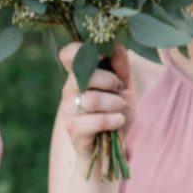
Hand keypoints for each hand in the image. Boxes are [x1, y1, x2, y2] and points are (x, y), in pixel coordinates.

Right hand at [59, 46, 133, 163]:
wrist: (114, 146)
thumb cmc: (117, 111)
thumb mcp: (125, 86)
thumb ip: (121, 67)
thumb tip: (118, 45)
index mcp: (79, 75)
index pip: (68, 53)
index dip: (83, 50)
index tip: (103, 56)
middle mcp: (68, 89)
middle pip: (84, 73)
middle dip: (111, 81)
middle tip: (118, 91)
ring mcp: (68, 109)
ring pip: (92, 99)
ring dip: (115, 104)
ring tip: (119, 109)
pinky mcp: (73, 129)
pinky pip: (97, 120)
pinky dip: (114, 120)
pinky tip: (117, 122)